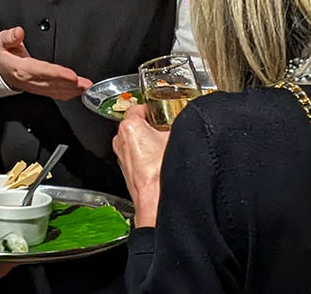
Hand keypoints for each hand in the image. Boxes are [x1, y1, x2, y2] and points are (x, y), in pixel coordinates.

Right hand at [0, 26, 92, 99]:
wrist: (0, 70)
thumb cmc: (4, 55)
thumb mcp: (2, 41)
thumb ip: (10, 37)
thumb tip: (18, 32)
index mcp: (20, 68)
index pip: (41, 72)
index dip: (57, 74)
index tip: (71, 76)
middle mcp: (29, 80)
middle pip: (51, 84)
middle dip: (69, 84)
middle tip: (85, 84)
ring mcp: (35, 87)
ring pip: (55, 90)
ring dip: (72, 90)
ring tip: (86, 88)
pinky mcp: (40, 90)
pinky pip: (55, 94)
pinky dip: (67, 94)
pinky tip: (78, 92)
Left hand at [112, 104, 169, 226]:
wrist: (157, 203)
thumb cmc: (163, 175)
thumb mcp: (179, 137)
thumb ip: (181, 123)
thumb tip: (189, 118)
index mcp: (129, 127)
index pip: (140, 107)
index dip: (156, 108)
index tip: (165, 111)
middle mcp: (121, 141)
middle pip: (139, 124)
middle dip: (154, 125)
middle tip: (169, 130)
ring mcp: (122, 157)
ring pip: (138, 141)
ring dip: (151, 142)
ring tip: (167, 147)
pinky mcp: (127, 171)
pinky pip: (138, 157)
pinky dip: (148, 156)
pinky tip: (162, 162)